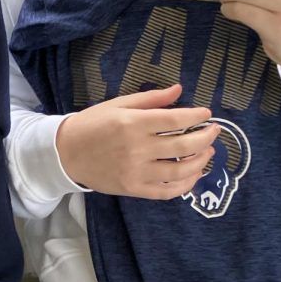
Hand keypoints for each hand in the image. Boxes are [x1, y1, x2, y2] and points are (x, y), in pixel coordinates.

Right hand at [56, 84, 219, 199]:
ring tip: (207, 151)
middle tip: (214, 131)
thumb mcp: (118, 104)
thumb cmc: (92, 124)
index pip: (175, 120)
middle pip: (183, 146)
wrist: (66, 153)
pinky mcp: (134, 189)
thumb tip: (179, 90)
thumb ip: (150, 98)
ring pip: (180, 171)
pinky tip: (193, 174)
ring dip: (200, 161)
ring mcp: (136, 172)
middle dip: (205, 137)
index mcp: (132, 123)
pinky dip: (185, 185)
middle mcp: (137, 148)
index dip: (196, 116)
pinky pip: (167, 191)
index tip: (206, 113)